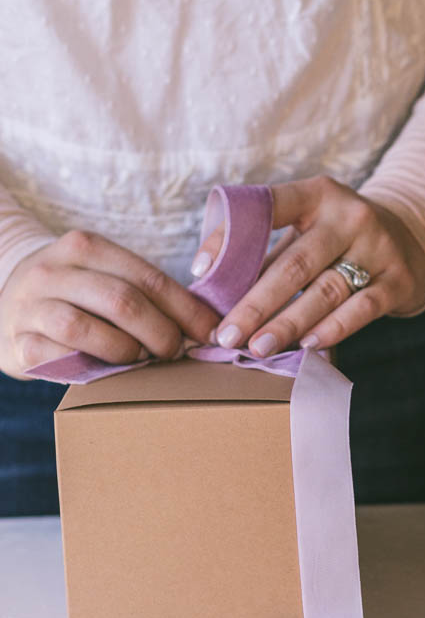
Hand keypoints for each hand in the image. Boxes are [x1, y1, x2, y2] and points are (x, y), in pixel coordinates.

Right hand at [0, 230, 221, 379]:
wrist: (4, 300)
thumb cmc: (73, 294)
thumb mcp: (102, 276)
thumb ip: (144, 292)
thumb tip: (206, 325)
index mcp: (85, 246)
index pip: (147, 277)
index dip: (186, 309)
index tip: (211, 332)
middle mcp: (54, 270)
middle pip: (121, 301)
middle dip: (161, 332)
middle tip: (176, 352)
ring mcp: (31, 305)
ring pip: (85, 328)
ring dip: (125, 351)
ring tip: (141, 360)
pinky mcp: (16, 341)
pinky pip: (55, 356)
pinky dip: (86, 366)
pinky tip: (104, 370)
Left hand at [198, 177, 424, 356]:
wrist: (412, 241)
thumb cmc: (338, 238)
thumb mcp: (306, 227)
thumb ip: (265, 248)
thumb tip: (210, 282)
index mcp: (318, 194)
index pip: (269, 208)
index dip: (230, 239)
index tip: (201, 274)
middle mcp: (350, 216)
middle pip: (295, 264)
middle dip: (256, 303)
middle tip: (227, 335)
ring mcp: (379, 247)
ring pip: (325, 291)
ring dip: (288, 323)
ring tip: (257, 348)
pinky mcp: (399, 279)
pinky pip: (361, 309)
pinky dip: (333, 329)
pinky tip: (307, 345)